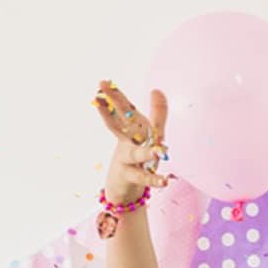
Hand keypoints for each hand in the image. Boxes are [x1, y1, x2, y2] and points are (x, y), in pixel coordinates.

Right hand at [93, 81, 170, 206]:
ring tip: (159, 151)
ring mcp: (127, 161)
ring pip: (135, 155)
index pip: (122, 111)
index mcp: (130, 129)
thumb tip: (156, 89)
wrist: (125, 185)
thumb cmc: (139, 154)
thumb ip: (157, 113)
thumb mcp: (150, 133)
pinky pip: (144, 179)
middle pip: (120, 125)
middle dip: (115, 108)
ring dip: (146, 153)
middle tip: (102, 92)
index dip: (114, 97)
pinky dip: (154, 180)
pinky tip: (165, 181)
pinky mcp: (132, 178)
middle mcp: (126, 142)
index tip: (102, 83)